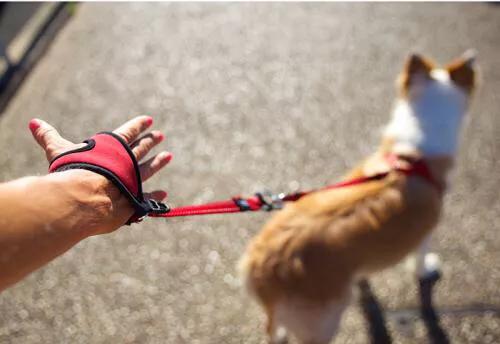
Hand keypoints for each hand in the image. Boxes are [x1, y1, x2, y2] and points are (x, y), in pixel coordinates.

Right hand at [28, 116, 171, 202]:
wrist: (83, 199)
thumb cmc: (71, 172)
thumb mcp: (58, 151)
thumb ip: (48, 137)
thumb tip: (33, 122)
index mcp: (112, 148)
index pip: (127, 132)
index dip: (137, 125)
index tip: (149, 119)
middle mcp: (127, 163)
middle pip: (141, 150)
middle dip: (150, 141)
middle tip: (160, 135)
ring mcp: (132, 181)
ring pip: (148, 170)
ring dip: (158, 163)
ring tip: (168, 156)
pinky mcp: (133, 200)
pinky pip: (146, 198)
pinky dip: (155, 196)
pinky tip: (164, 194)